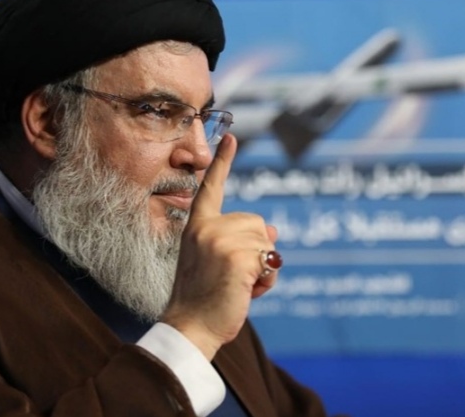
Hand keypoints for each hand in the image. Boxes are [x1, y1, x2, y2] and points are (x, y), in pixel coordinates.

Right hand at [160, 134, 278, 359]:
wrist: (190, 327)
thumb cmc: (204, 297)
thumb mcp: (218, 262)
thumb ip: (240, 241)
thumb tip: (274, 227)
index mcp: (197, 226)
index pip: (211, 188)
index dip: (223, 162)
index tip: (233, 137)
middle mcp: (206, 228)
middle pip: (257, 223)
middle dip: (258, 250)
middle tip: (238, 276)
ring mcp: (220, 240)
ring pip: (266, 242)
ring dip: (263, 267)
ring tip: (242, 286)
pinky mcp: (237, 256)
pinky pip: (270, 260)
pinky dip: (267, 278)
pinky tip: (250, 291)